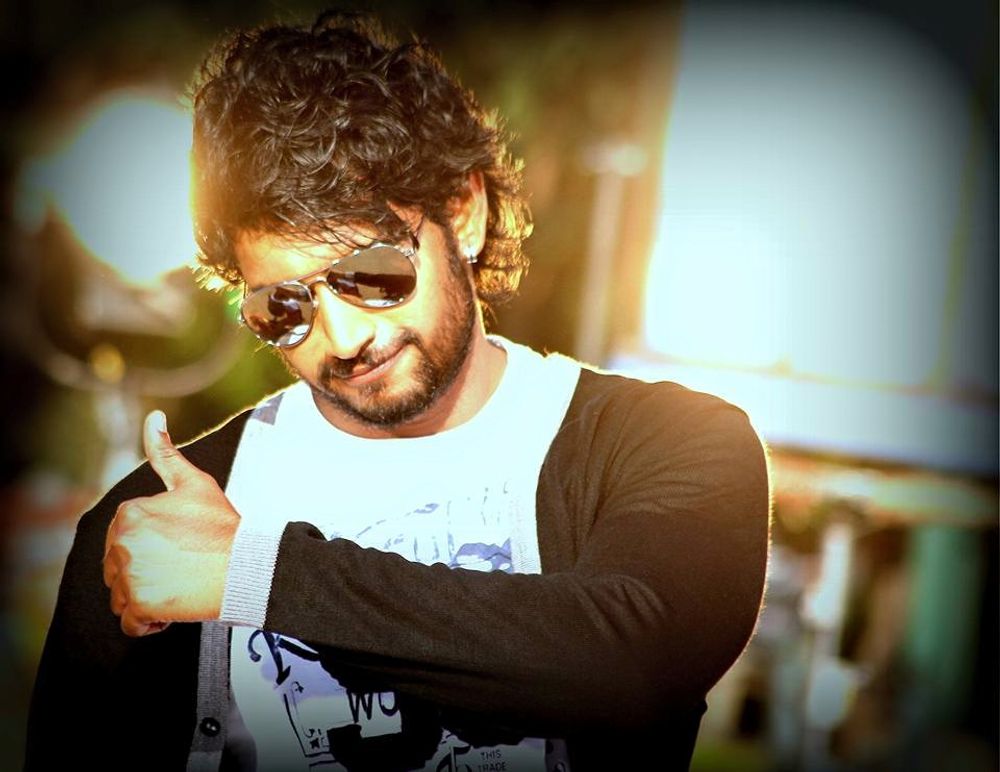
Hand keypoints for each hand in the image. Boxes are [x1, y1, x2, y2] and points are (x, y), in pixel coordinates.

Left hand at [103, 410, 239, 636]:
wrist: (246, 566)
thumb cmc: (223, 527)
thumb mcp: (195, 484)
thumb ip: (165, 452)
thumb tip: (154, 416)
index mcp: (130, 512)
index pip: (124, 537)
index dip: (152, 544)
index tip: (180, 544)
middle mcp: (122, 542)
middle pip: (118, 566)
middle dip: (145, 571)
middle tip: (182, 566)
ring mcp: (130, 574)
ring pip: (122, 594)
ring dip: (146, 596)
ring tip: (178, 586)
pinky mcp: (139, 604)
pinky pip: (129, 622)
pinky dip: (148, 621)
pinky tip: (173, 608)